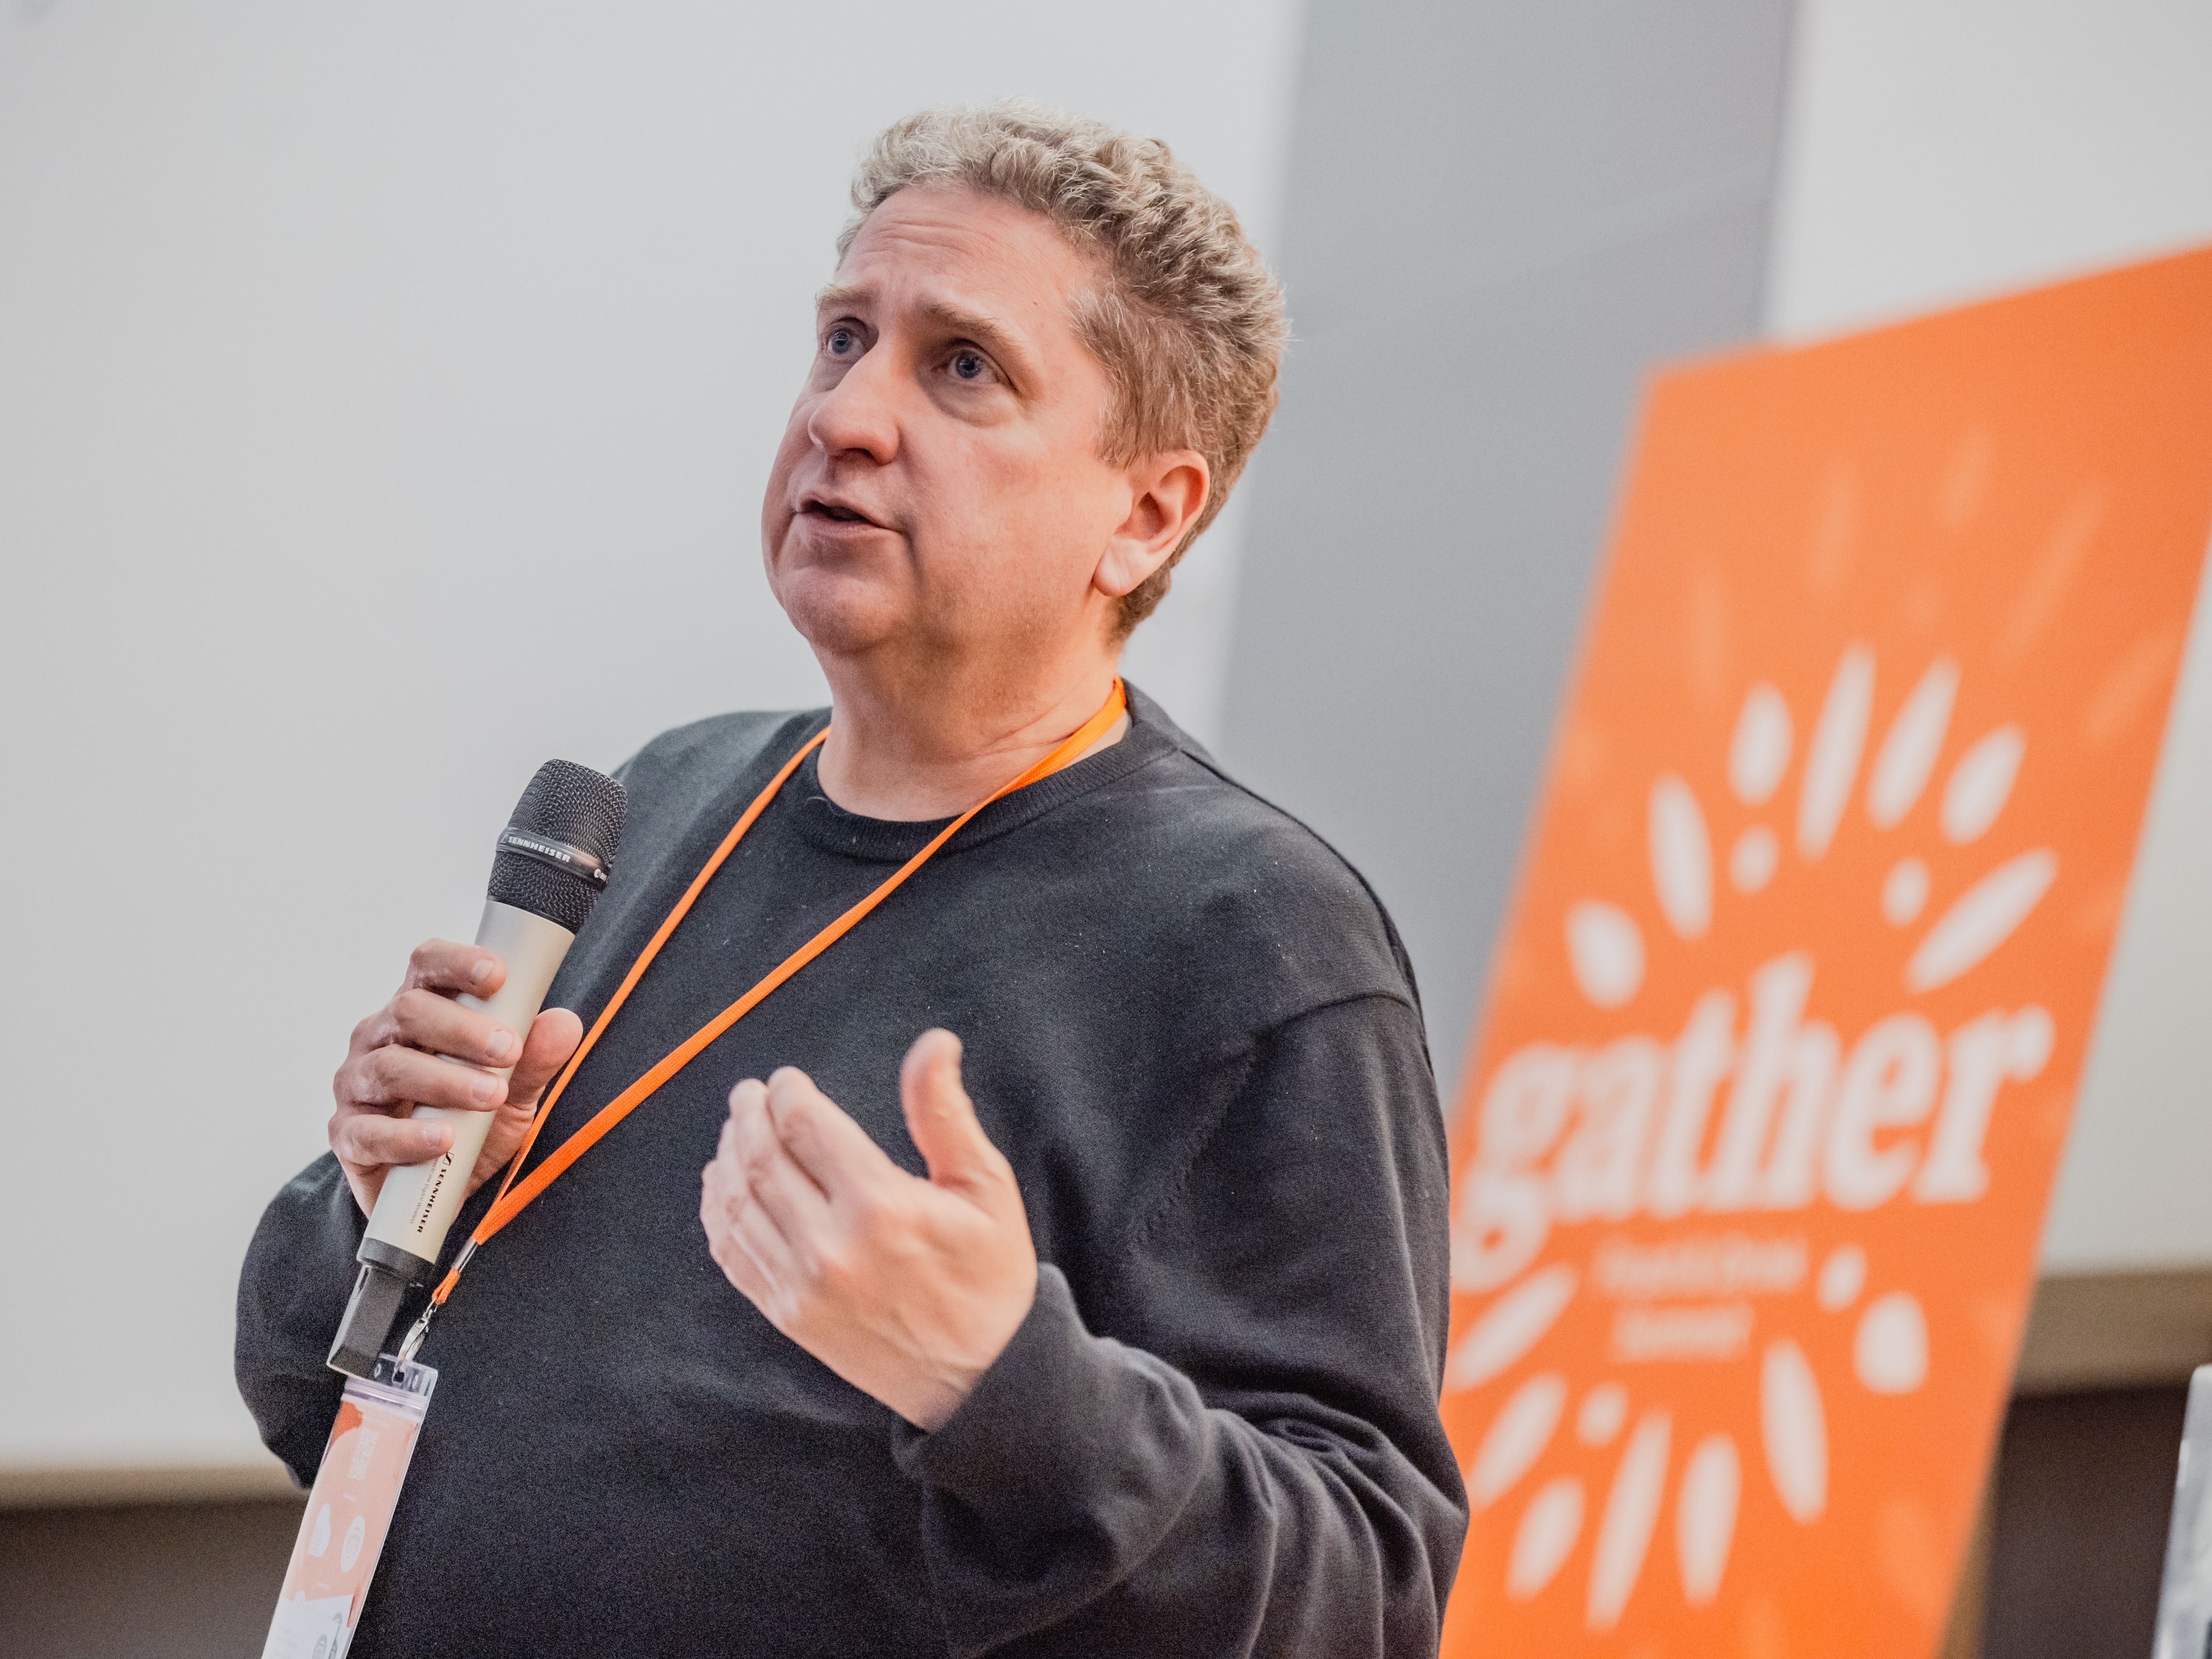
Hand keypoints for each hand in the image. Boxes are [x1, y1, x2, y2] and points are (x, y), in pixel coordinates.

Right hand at [329, 938, 583, 1214]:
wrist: (442, 1189)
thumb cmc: (473, 1120)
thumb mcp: (515, 1089)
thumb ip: (535, 1058)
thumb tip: (565, 1025)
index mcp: (420, 1010)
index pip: (427, 966)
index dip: (457, 962)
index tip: (497, 975)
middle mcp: (380, 1038)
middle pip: (409, 1012)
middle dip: (462, 1028)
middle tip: (508, 1049)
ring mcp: (358, 1085)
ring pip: (391, 1067)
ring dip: (446, 1080)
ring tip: (491, 1095)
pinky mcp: (348, 1135)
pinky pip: (369, 1132)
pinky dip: (408, 1136)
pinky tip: (443, 1139)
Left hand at [699, 1029, 1037, 1429]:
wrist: (981, 1378)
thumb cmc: (990, 1276)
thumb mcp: (985, 1188)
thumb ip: (945, 1114)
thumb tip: (933, 1043)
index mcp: (881, 1206)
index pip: (807, 1126)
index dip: (787, 1093)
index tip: (787, 1080)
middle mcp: (831, 1246)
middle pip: (762, 1159)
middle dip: (748, 1115)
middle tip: (748, 1094)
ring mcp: (802, 1286)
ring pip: (738, 1203)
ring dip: (728, 1156)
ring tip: (735, 1130)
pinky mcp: (788, 1316)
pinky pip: (733, 1254)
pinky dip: (717, 1212)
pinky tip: (721, 1186)